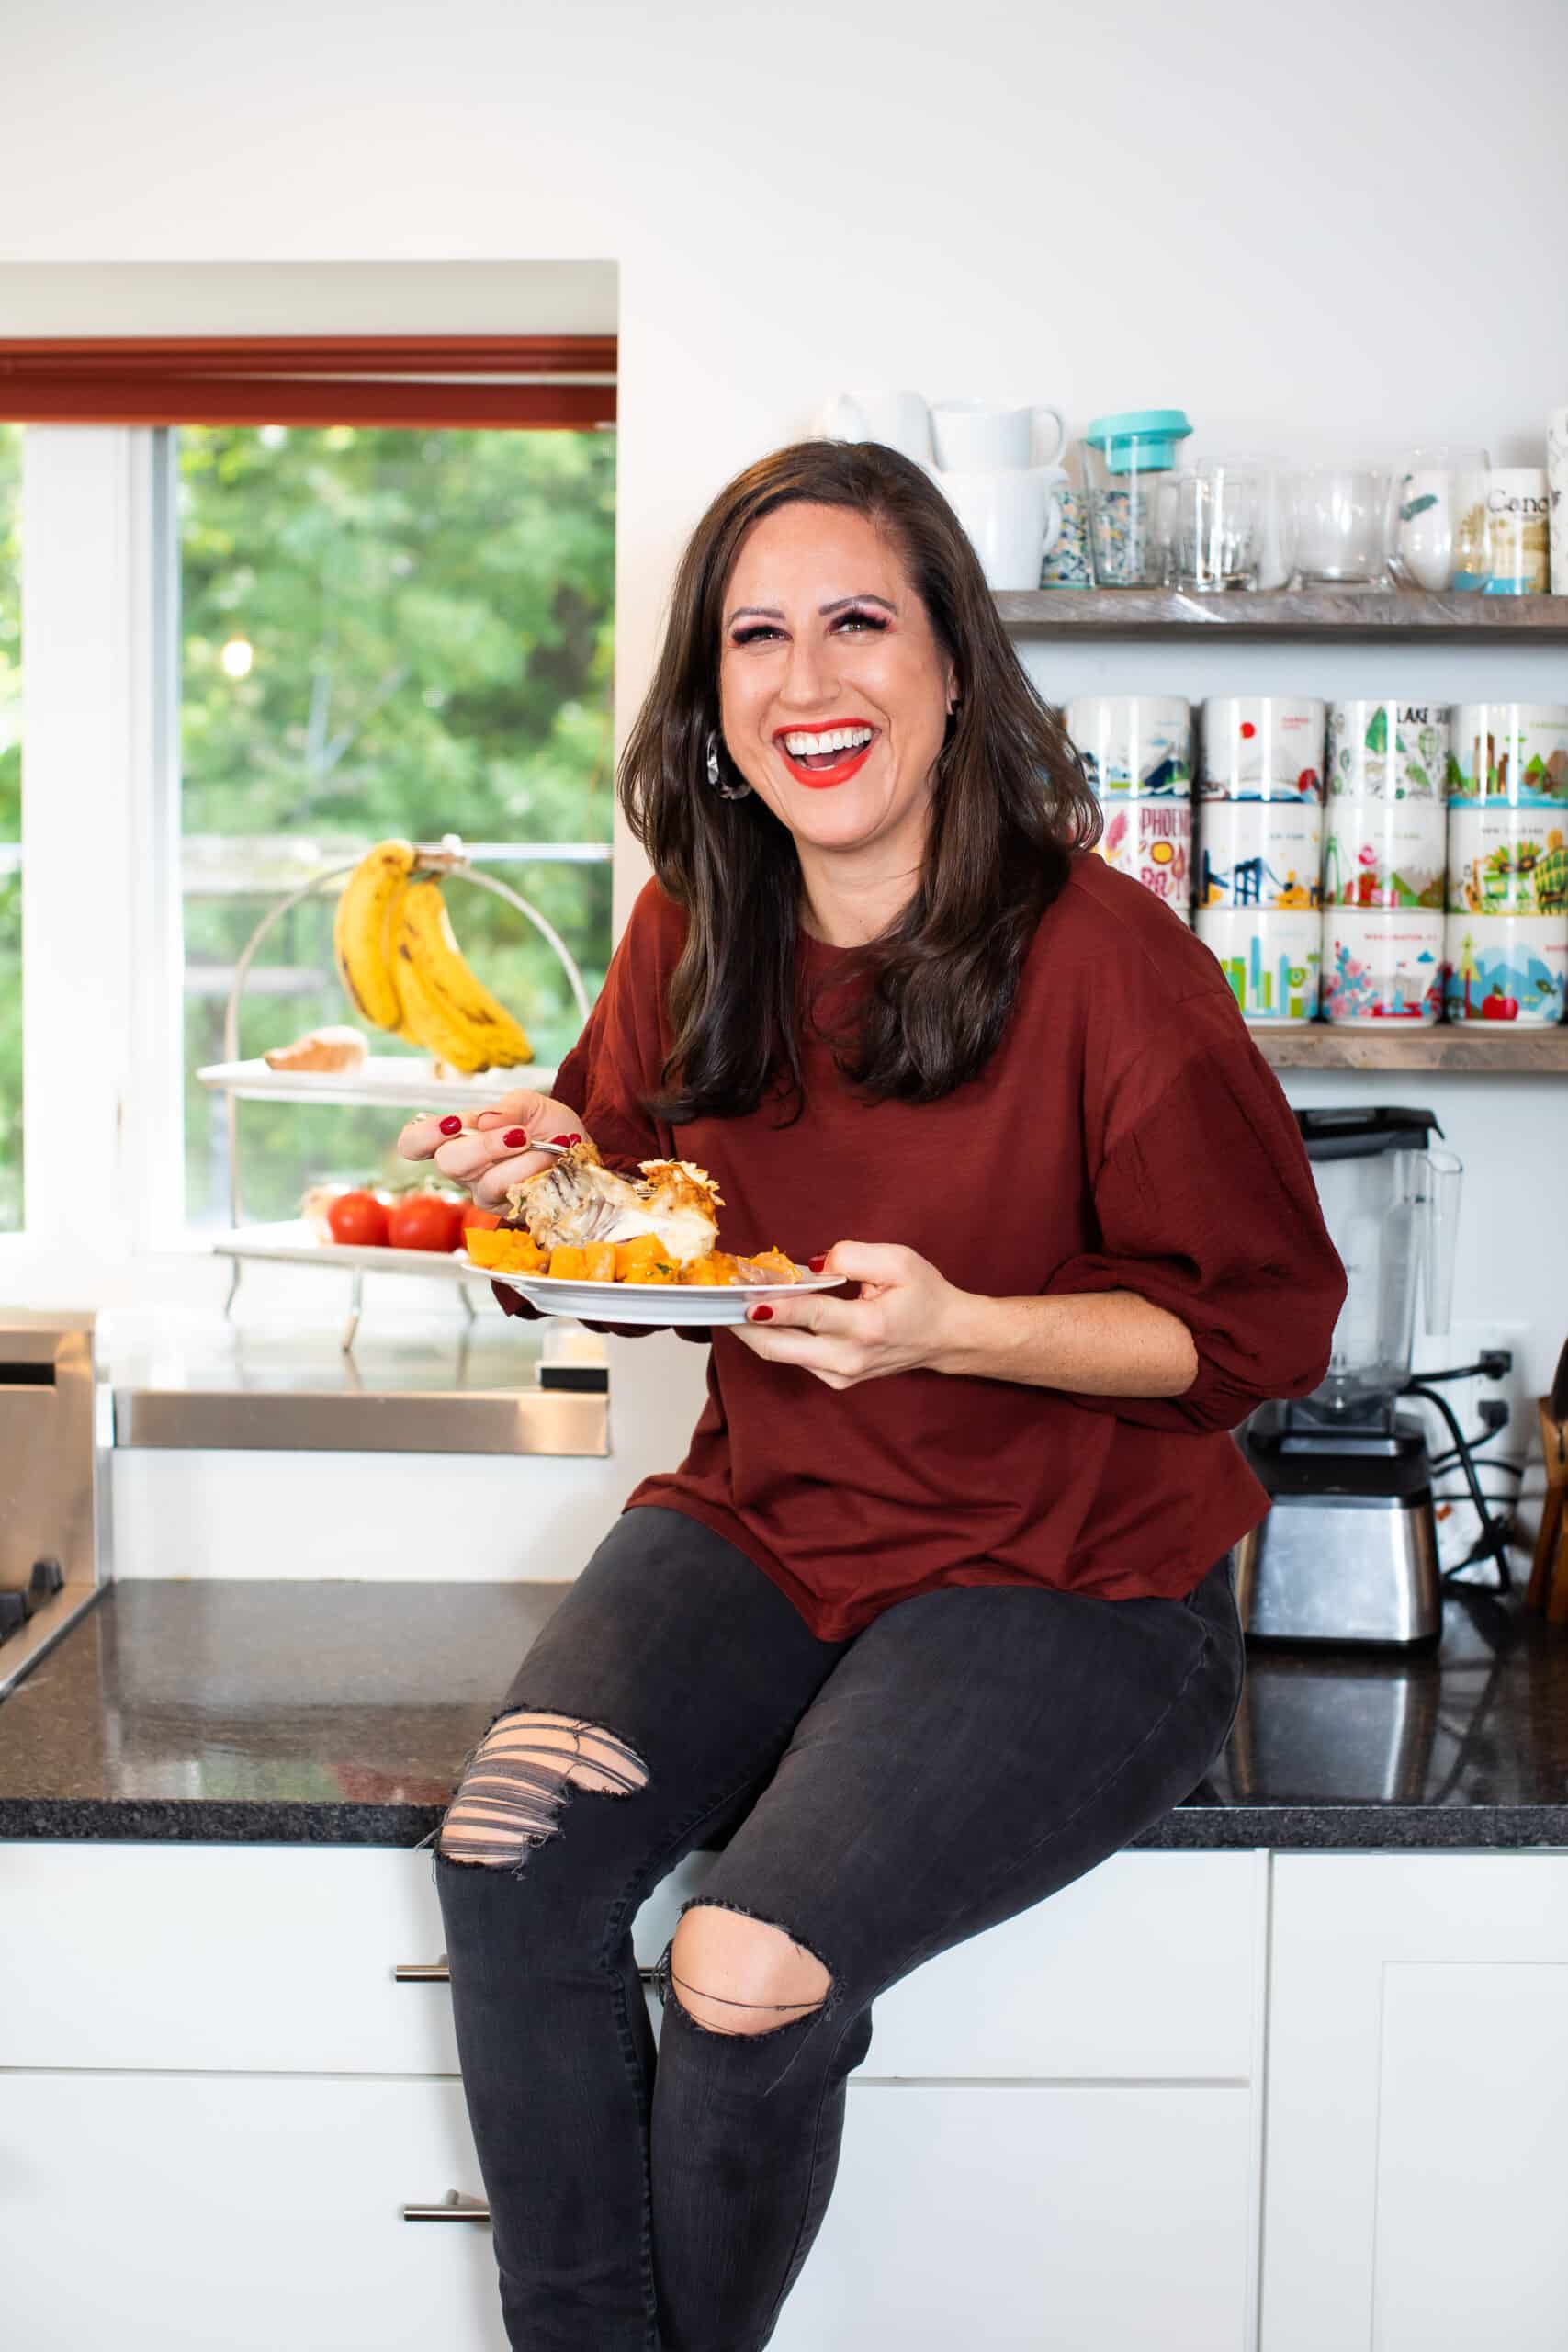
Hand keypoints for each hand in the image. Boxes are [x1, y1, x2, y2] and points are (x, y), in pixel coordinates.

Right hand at [396, 1089, 590, 1210]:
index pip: (415, 1142)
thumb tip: (483, 1120)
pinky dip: (535, 1171)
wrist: (582, 1152)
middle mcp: (466, 1167)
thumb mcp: (531, 1103)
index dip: (421, 1136)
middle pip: (448, 1163)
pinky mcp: (508, 1210)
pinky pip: (514, 1194)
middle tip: (519, 1134)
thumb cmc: (549, 1128)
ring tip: (543, 1144)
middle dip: (484, 1146)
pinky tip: (553, 1158)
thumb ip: (508, 1106)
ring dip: (520, 1160)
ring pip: (486, 1182)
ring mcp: (485, 1192)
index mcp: (460, 1136)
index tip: (451, 1125)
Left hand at [730, 1241, 966, 1389]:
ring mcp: (842, 1376)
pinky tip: (766, 1316)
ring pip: (782, 1356)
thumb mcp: (899, 1260)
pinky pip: (795, 1359)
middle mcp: (850, 1358)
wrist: (946, 1337)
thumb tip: (812, 1265)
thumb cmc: (924, 1294)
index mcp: (867, 1327)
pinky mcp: (837, 1381)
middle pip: (780, 1348)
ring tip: (733, 1304)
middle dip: (744, 1326)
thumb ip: (853, 1256)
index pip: (809, 1315)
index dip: (773, 1304)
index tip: (741, 1296)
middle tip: (719, 1303)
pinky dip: (776, 1337)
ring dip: (755, 1331)